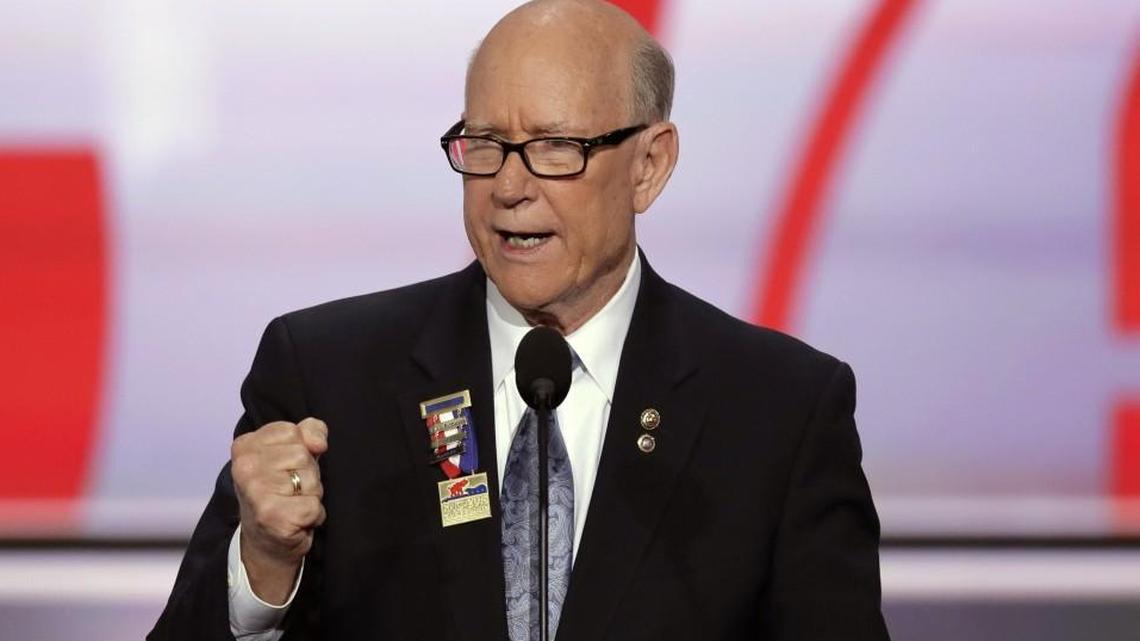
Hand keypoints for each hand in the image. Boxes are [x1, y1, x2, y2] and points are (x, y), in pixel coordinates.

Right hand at [231, 417, 327, 603]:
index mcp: (245, 445)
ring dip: (311, 495)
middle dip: (307, 474)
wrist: (266, 541)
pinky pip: (313, 506)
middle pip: (303, 455)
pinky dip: (314, 515)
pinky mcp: (271, 516)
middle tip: (291, 490)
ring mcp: (256, 492)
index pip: (294, 432)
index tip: (285, 468)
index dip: (301, 451)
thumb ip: (309, 432)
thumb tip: (318, 442)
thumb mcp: (292, 452)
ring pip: (310, 480)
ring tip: (293, 503)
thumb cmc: (282, 490)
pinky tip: (297, 520)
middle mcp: (245, 467)